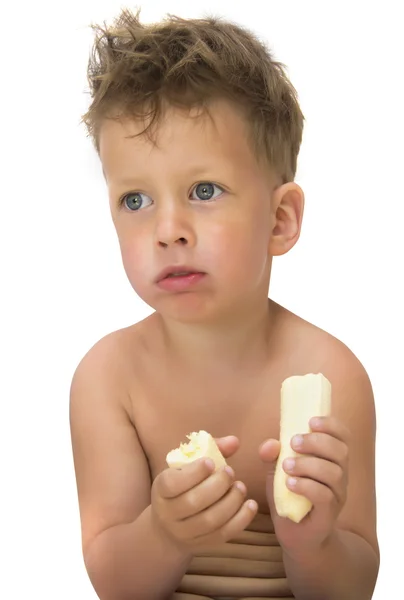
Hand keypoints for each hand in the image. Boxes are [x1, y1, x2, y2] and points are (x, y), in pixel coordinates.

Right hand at [151, 436, 257, 551]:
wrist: (168, 527)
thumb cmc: (181, 487)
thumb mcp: (186, 467)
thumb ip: (211, 449)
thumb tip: (234, 441)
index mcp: (161, 490)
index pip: (172, 483)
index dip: (193, 473)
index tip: (211, 462)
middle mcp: (168, 514)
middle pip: (193, 502)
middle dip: (217, 485)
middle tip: (230, 472)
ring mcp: (184, 533)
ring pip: (209, 521)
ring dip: (230, 502)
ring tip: (241, 487)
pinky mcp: (201, 545)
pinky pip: (222, 535)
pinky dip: (240, 520)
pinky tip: (250, 505)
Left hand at [259, 416, 349, 557]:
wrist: (296, 536)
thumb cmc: (288, 497)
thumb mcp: (276, 472)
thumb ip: (272, 456)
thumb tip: (269, 444)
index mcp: (331, 460)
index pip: (343, 437)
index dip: (331, 425)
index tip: (311, 421)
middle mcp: (340, 476)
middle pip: (340, 451)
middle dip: (316, 442)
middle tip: (293, 442)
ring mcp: (337, 496)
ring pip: (334, 473)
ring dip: (308, 464)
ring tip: (287, 465)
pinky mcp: (328, 516)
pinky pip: (325, 496)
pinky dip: (307, 486)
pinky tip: (289, 483)